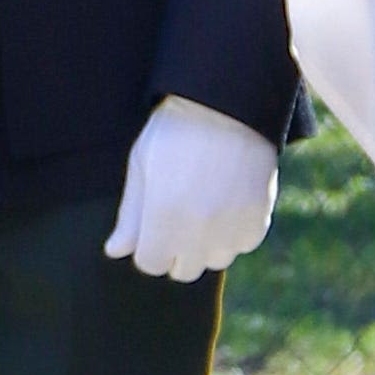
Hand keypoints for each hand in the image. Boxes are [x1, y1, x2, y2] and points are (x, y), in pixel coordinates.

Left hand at [105, 95, 279, 281]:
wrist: (228, 104)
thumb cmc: (176, 130)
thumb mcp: (142, 165)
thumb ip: (130, 215)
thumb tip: (116, 252)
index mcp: (163, 216)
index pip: (151, 263)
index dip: (148, 245)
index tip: (154, 223)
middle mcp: (199, 229)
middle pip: (183, 269)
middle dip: (176, 249)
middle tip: (180, 214)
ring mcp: (232, 226)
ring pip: (215, 260)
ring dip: (207, 244)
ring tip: (205, 207)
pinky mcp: (259, 218)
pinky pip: (243, 244)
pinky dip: (235, 232)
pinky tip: (228, 202)